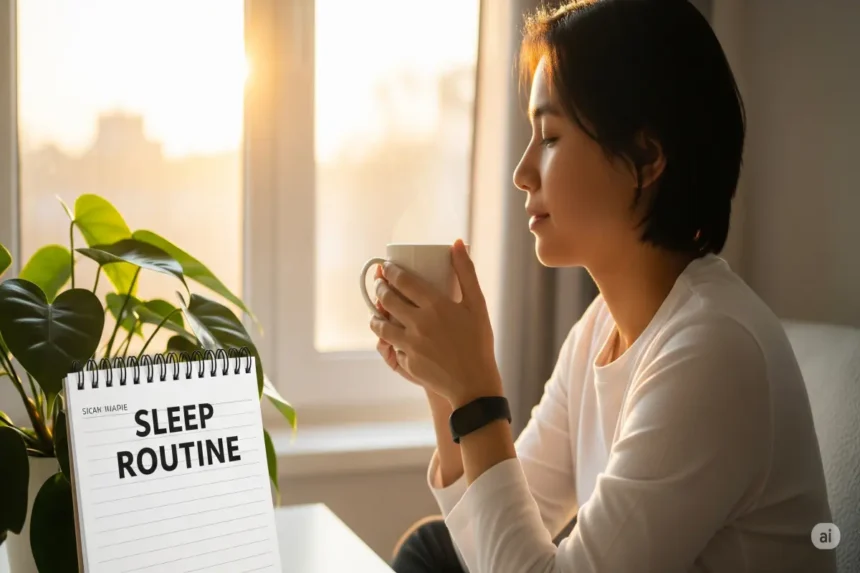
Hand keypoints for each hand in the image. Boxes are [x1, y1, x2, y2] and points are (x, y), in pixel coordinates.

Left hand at [368, 239, 502, 407]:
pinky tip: (389, 336)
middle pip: (387, 299)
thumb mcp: (478, 304)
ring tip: (377, 311)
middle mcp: (419, 323)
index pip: (403, 281)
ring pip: (381, 325)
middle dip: (380, 289)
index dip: (391, 271)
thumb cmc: (479, 342)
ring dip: (376, 315)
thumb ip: (466, 272)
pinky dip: (388, 340)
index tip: (387, 267)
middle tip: (380, 285)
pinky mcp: (408, 362)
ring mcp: (411, 344)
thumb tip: (457, 243)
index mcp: (436, 305)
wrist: (475, 384)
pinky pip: (391, 347)